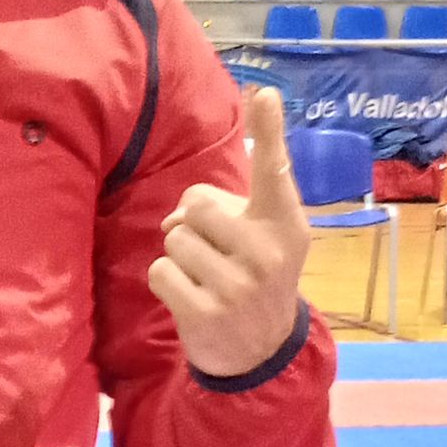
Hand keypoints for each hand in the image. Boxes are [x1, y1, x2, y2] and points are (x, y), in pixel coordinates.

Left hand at [148, 87, 309, 380]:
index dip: (269, 131)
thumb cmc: (255, 277)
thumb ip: (231, 208)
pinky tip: (190, 296)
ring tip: (205, 276)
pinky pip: (161, 270)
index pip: (275, 171)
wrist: (261, 352)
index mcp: (285, 225)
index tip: (265, 94)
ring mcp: (239, 285)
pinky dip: (167, 280)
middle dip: (192, 223)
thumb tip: (178, 213)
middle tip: (213, 250)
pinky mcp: (207, 311)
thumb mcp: (263, 239)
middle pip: (197, 204)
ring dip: (180, 254)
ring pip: (175, 237)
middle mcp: (268, 252)